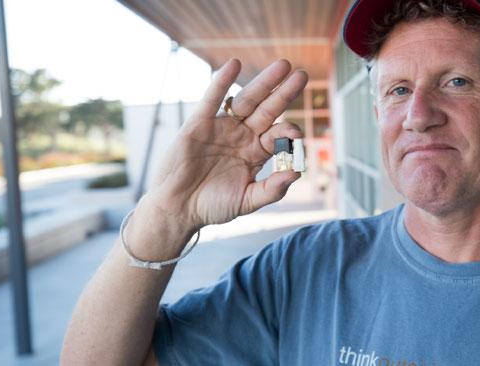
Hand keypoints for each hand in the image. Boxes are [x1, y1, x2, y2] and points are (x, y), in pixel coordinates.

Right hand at [141, 59, 307, 230]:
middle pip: (268, 110)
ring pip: (247, 100)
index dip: (288, 131)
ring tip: (282, 65)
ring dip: (264, 82)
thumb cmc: (212, 206)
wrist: (177, 208)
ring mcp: (222, 127)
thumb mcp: (247, 201)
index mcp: (256, 153)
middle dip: (284, 93)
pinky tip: (235, 65)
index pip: (278, 135)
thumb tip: (297, 173)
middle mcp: (242, 136)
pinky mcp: (199, 124)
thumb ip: (272, 189)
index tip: (296, 133)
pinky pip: (212, 99)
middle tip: (302, 75)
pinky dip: (222, 82)